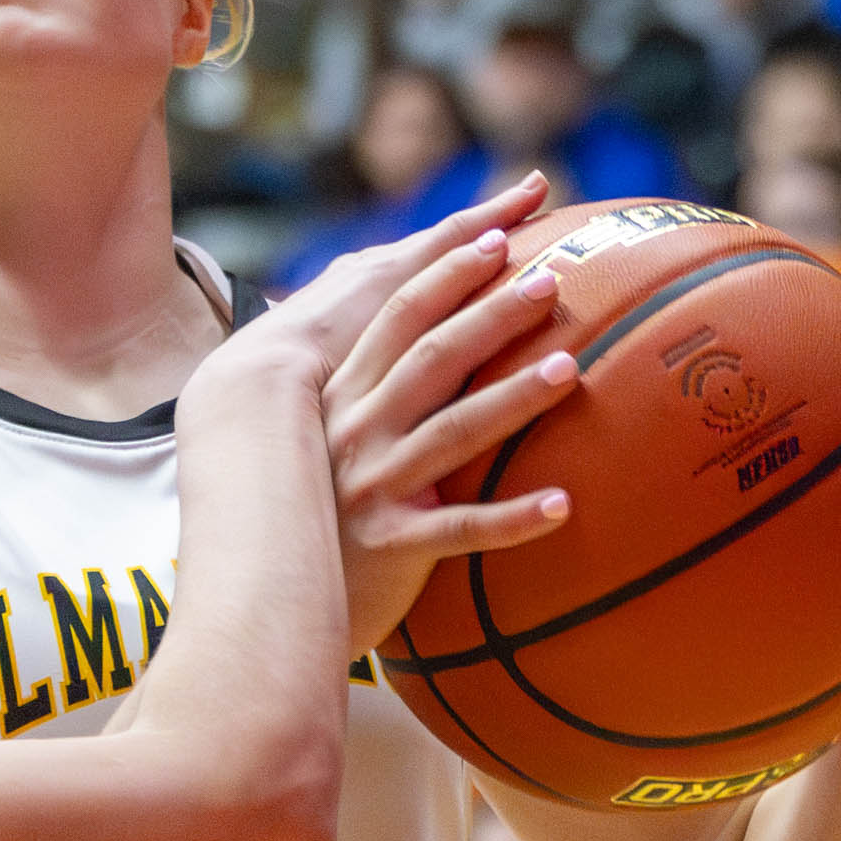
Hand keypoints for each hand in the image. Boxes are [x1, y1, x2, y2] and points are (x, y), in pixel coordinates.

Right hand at [262, 174, 585, 646]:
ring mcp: (373, 486)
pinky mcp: (391, 542)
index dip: (450, 275)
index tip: (501, 237)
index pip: (401, 318)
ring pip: (453, 432)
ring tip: (570, 368)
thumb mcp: (330, 445)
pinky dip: (512, 518)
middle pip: (434, 359)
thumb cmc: (317, 520)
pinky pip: (461, 528)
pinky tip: (564, 506)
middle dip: (492, 315)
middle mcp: (355, 432)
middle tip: (551, 283)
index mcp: (346, 398)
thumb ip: (370, 395)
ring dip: (514, 398)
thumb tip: (416, 347)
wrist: (270, 602)